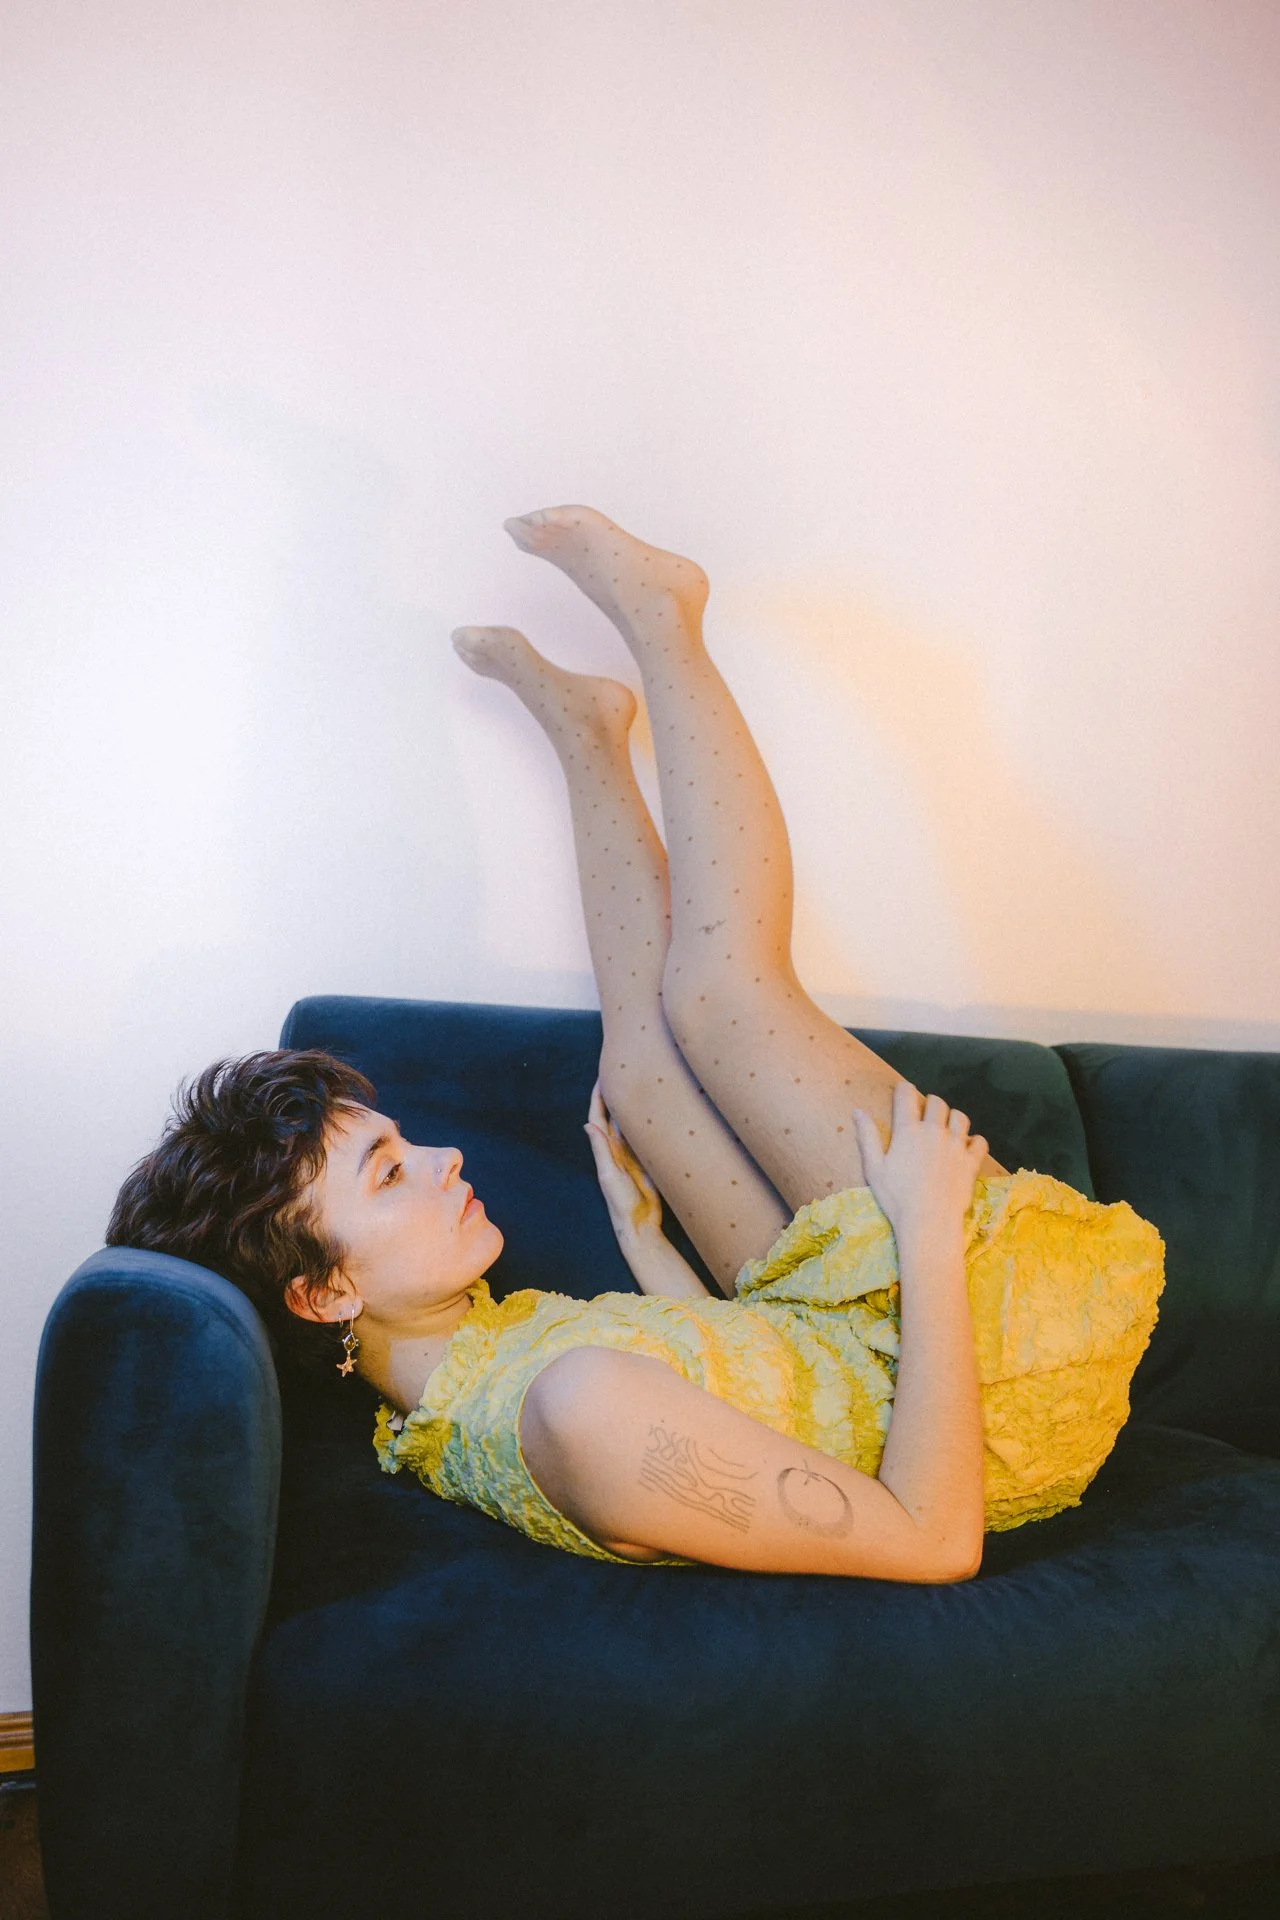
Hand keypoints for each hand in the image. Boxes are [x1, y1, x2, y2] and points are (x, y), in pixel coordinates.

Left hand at [584, 1079, 663, 1247]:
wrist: (640, 1224)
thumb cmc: (620, 1203)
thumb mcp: (608, 1175)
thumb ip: (601, 1150)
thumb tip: (588, 1124)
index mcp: (606, 1150)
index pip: (599, 1117)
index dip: (599, 1096)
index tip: (603, 1076)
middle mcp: (619, 1149)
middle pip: (616, 1116)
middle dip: (617, 1095)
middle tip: (624, 1072)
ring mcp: (634, 1155)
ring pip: (632, 1124)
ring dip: (634, 1107)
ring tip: (641, 1085)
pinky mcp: (649, 1161)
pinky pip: (648, 1137)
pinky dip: (650, 1124)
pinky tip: (658, 1112)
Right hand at [851, 1081, 987, 1238]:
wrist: (929, 1221)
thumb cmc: (896, 1197)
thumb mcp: (873, 1168)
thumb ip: (867, 1137)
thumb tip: (857, 1111)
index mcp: (908, 1130)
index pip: (907, 1096)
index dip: (904, 1089)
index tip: (902, 1090)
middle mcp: (934, 1131)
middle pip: (937, 1103)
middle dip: (930, 1103)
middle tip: (925, 1113)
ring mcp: (956, 1145)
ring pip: (961, 1117)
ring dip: (953, 1117)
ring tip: (947, 1127)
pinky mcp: (971, 1161)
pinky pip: (979, 1141)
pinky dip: (974, 1141)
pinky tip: (967, 1147)